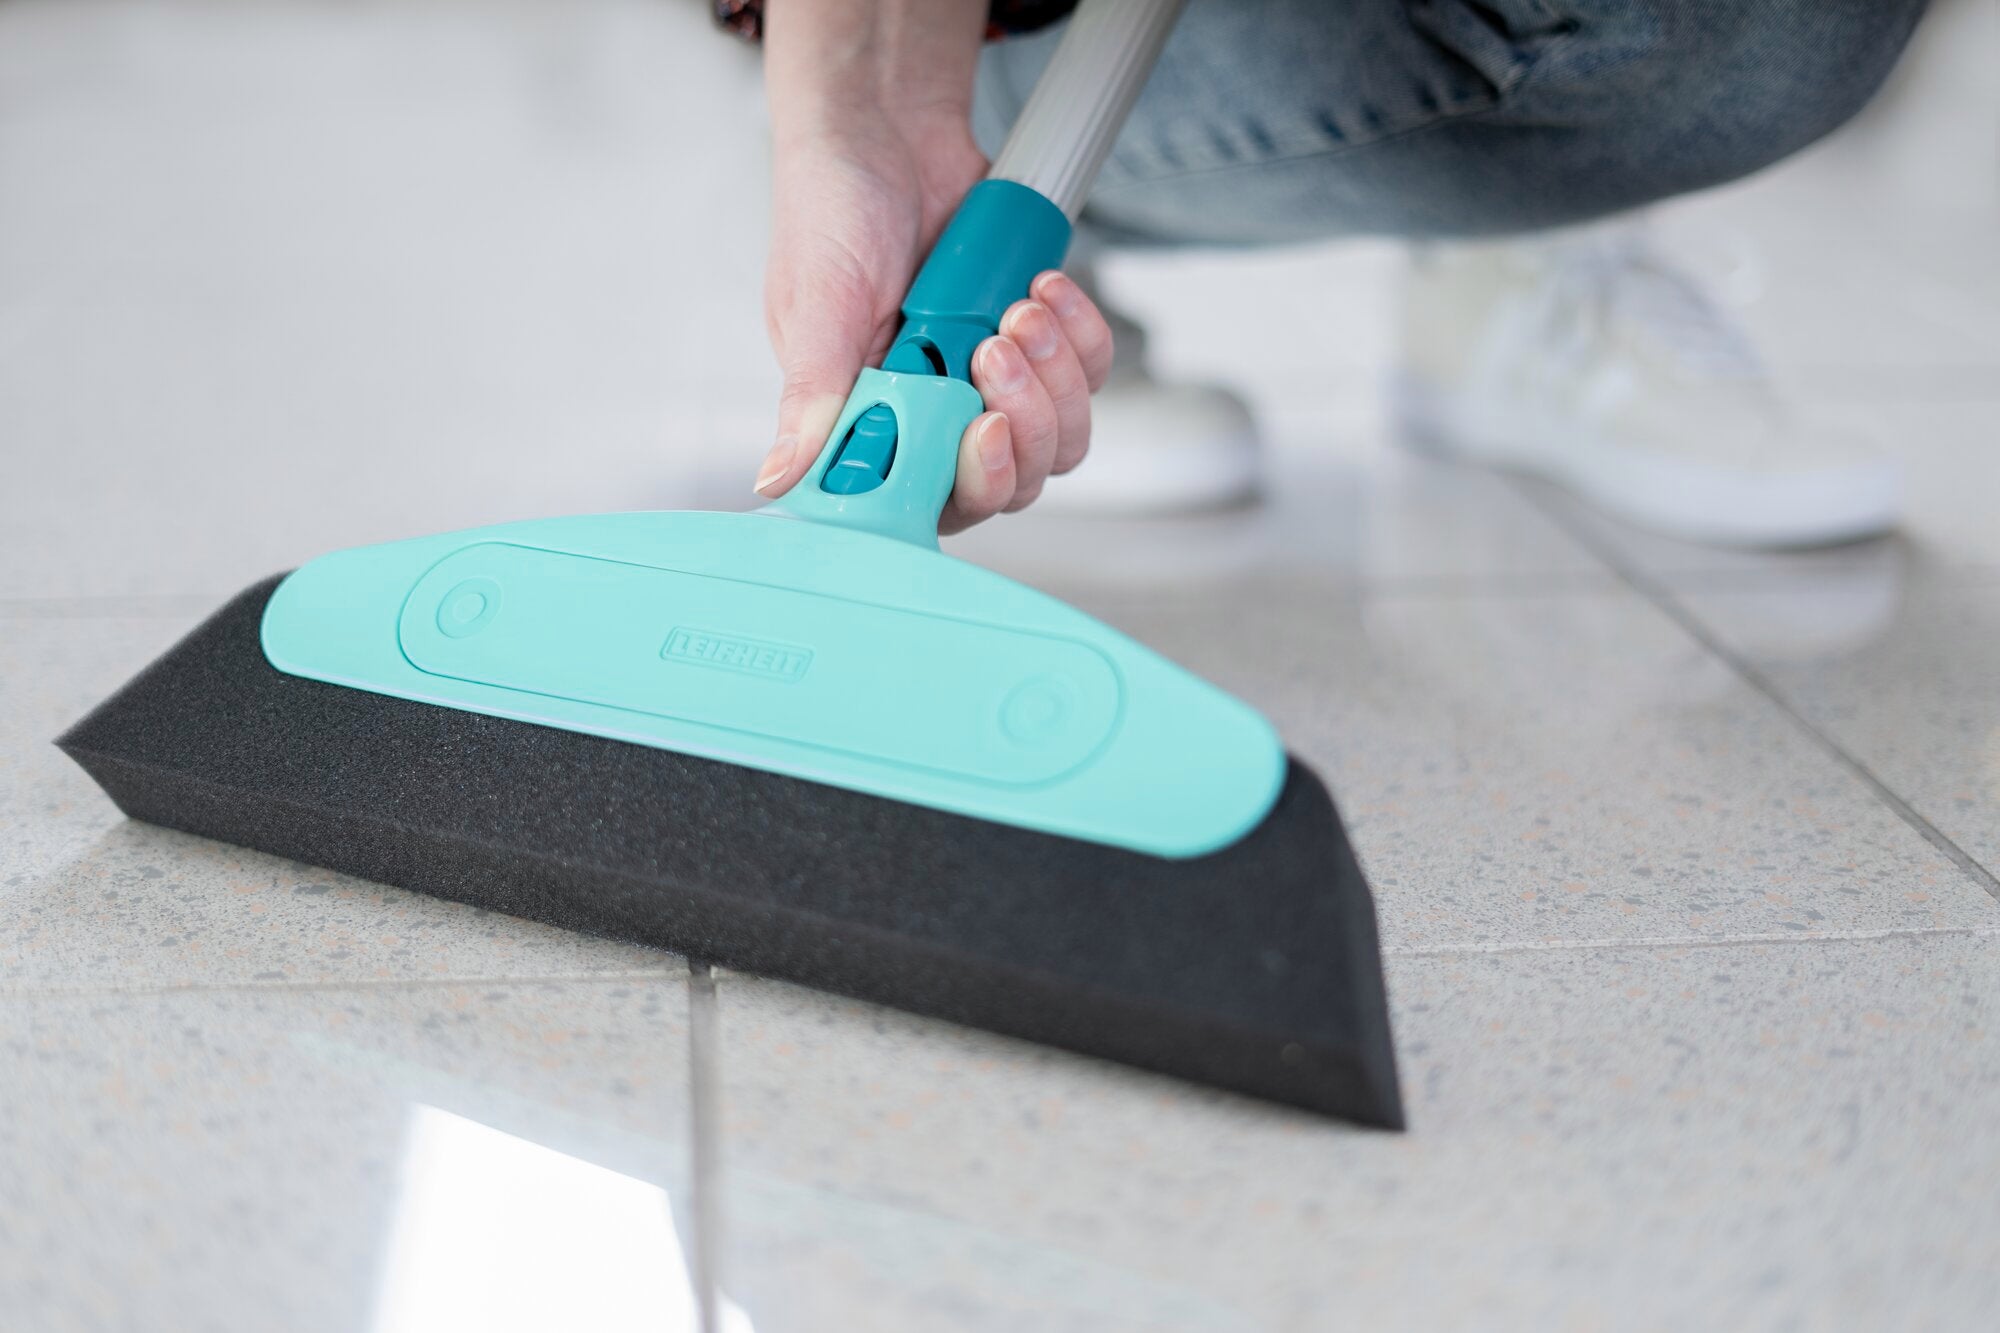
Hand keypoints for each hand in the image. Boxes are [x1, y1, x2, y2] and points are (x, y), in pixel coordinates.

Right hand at [754, 1, 1113, 532]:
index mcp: (871, 424)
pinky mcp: (1037, 344)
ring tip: (1019, 309)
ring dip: (1054, 377)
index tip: (980, 429)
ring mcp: (989, 383)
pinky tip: (1043, 288)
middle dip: (1021, 419)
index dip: (970, 484)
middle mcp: (933, 415)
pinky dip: (1079, 335)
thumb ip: (811, 399)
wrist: (888, 129)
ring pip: (1060, 436)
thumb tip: (779, 480)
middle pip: (1011, 482)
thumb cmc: (833, 212)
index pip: (932, 503)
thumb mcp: (815, 308)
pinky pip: (1088, 373)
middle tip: (993, 346)